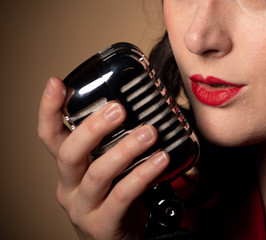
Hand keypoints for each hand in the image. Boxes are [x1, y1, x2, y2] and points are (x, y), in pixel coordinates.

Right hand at [38, 77, 169, 239]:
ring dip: (126, 149)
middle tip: (119, 109)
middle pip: (69, 153)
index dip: (49, 110)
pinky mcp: (102, 224)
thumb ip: (114, 144)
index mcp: (69, 168)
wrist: (119, 239)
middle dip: (93, 127)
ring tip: (150, 133)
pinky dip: (142, 174)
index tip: (57, 84)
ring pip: (98, 173)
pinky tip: (160, 160)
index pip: (50, 136)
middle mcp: (68, 186)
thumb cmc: (114, 197)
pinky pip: (122, 195)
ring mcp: (83, 207)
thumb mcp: (108, 167)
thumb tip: (138, 110)